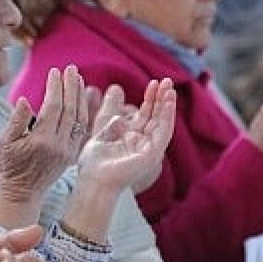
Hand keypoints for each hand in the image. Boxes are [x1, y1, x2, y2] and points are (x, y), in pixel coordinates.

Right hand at [0, 67, 86, 220]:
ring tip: (78, 79)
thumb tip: (25, 100)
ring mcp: (68, 150)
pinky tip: (79, 99)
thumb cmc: (9, 165)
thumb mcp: (5, 142)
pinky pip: (81, 129)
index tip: (54, 71)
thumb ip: (17, 120)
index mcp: (41, 141)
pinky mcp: (72, 154)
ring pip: (79, 118)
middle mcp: (59, 145)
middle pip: (70, 109)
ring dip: (79, 96)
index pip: (53, 107)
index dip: (56, 88)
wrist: (21, 192)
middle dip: (71, 86)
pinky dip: (82, 111)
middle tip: (71, 68)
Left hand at [78, 78, 177, 193]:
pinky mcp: (152, 154)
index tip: (153, 83)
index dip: (150, 99)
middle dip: (161, 99)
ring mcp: (149, 149)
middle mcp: (143, 143)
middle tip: (166, 80)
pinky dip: (167, 116)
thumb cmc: (93, 165)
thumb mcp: (101, 137)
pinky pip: (163, 132)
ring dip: (167, 104)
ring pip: (163, 122)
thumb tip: (119, 114)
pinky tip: (168, 101)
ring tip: (170, 87)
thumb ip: (111, 125)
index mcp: (132, 139)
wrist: (92, 181)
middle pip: (156, 117)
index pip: (146, 115)